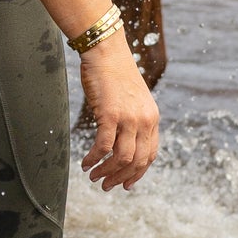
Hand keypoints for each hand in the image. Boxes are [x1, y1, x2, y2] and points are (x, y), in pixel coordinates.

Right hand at [79, 34, 159, 191]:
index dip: (138, 173)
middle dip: (121, 178)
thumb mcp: (133, 99)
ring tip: (94, 176)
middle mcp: (145, 120)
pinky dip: (94, 158)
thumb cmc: (114, 73)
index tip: (126, 184)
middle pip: (136, 161)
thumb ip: (134, 119)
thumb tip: (123, 142)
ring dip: (106, 172)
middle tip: (106, 186)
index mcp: (152, 118)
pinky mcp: (110, 114)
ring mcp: (129, 118)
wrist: (106, 51)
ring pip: (121, 158)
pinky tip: (85, 162)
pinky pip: (103, 146)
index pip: (150, 154)